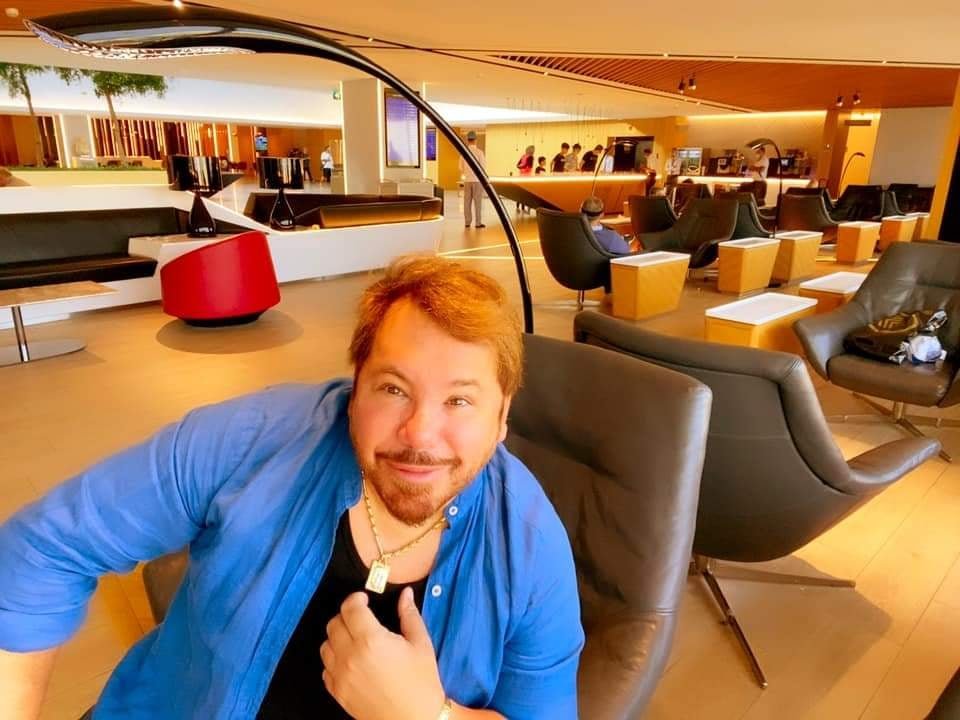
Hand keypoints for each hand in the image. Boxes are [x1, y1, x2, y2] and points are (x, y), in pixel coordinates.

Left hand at [321, 588, 446, 719]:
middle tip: (361, 617)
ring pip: (326, 645)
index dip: (356, 599)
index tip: (363, 599)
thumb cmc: (421, 684)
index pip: (350, 608)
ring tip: (355, 639)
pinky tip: (351, 660)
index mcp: (371, 640)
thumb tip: (405, 594)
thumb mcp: (421, 644)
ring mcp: (341, 676)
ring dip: (337, 637)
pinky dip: (334, 660)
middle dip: (346, 615)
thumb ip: (409, 615)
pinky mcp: (338, 692)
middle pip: (334, 623)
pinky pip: (326, 668)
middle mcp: (350, 656)